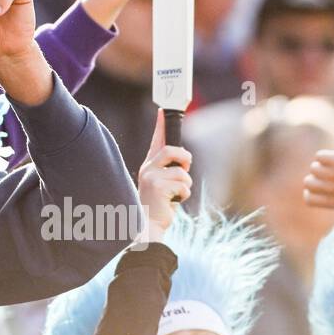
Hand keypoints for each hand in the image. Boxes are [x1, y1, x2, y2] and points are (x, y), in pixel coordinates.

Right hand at [138, 109, 192, 240]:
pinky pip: (183, 186)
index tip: (164, 110)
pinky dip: (183, 196)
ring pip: (182, 172)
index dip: (161, 125)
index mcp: (150, 165)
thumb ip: (169, 169)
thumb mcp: (163, 184)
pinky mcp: (158, 186)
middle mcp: (148, 167)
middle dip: (185, 160)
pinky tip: (173, 202)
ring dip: (185, 186)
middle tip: (184, 169)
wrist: (148, 224)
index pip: (157, 140)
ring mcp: (152, 176)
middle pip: (173, 150)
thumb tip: (183, 157)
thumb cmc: (159, 204)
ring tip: (175, 195)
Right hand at [304, 148, 333, 209]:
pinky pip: (319, 156)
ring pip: (313, 168)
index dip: (313, 191)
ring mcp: (332, 175)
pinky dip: (327, 155)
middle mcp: (331, 190)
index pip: (308, 199)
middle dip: (318, 177)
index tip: (324, 186)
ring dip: (325, 164)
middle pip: (307, 182)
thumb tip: (323, 184)